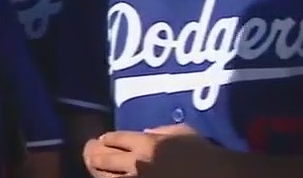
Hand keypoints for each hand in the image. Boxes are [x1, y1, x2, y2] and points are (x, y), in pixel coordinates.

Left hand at [84, 124, 225, 177]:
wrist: (213, 175)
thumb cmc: (201, 153)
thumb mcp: (183, 132)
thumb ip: (162, 130)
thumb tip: (146, 132)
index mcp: (146, 144)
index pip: (117, 138)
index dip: (107, 138)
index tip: (103, 138)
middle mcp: (136, 163)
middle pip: (105, 158)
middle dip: (94, 154)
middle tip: (90, 151)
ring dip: (96, 171)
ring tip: (93, 167)